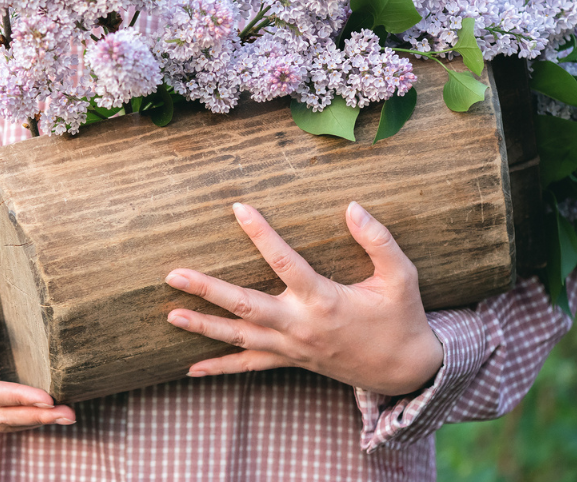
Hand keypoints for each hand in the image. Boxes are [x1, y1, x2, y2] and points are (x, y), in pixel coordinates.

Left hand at [165, 201, 442, 395]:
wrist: (405, 370)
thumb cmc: (401, 318)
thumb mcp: (401, 277)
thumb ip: (378, 240)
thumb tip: (353, 206)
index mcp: (325, 299)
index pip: (284, 261)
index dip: (260, 233)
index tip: (238, 208)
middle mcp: (301, 325)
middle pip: (245, 306)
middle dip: (207, 290)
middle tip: (174, 274)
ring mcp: (292, 347)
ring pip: (239, 337)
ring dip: (203, 326)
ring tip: (170, 315)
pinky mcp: (291, 361)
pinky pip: (249, 366)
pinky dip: (220, 367)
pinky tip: (191, 368)